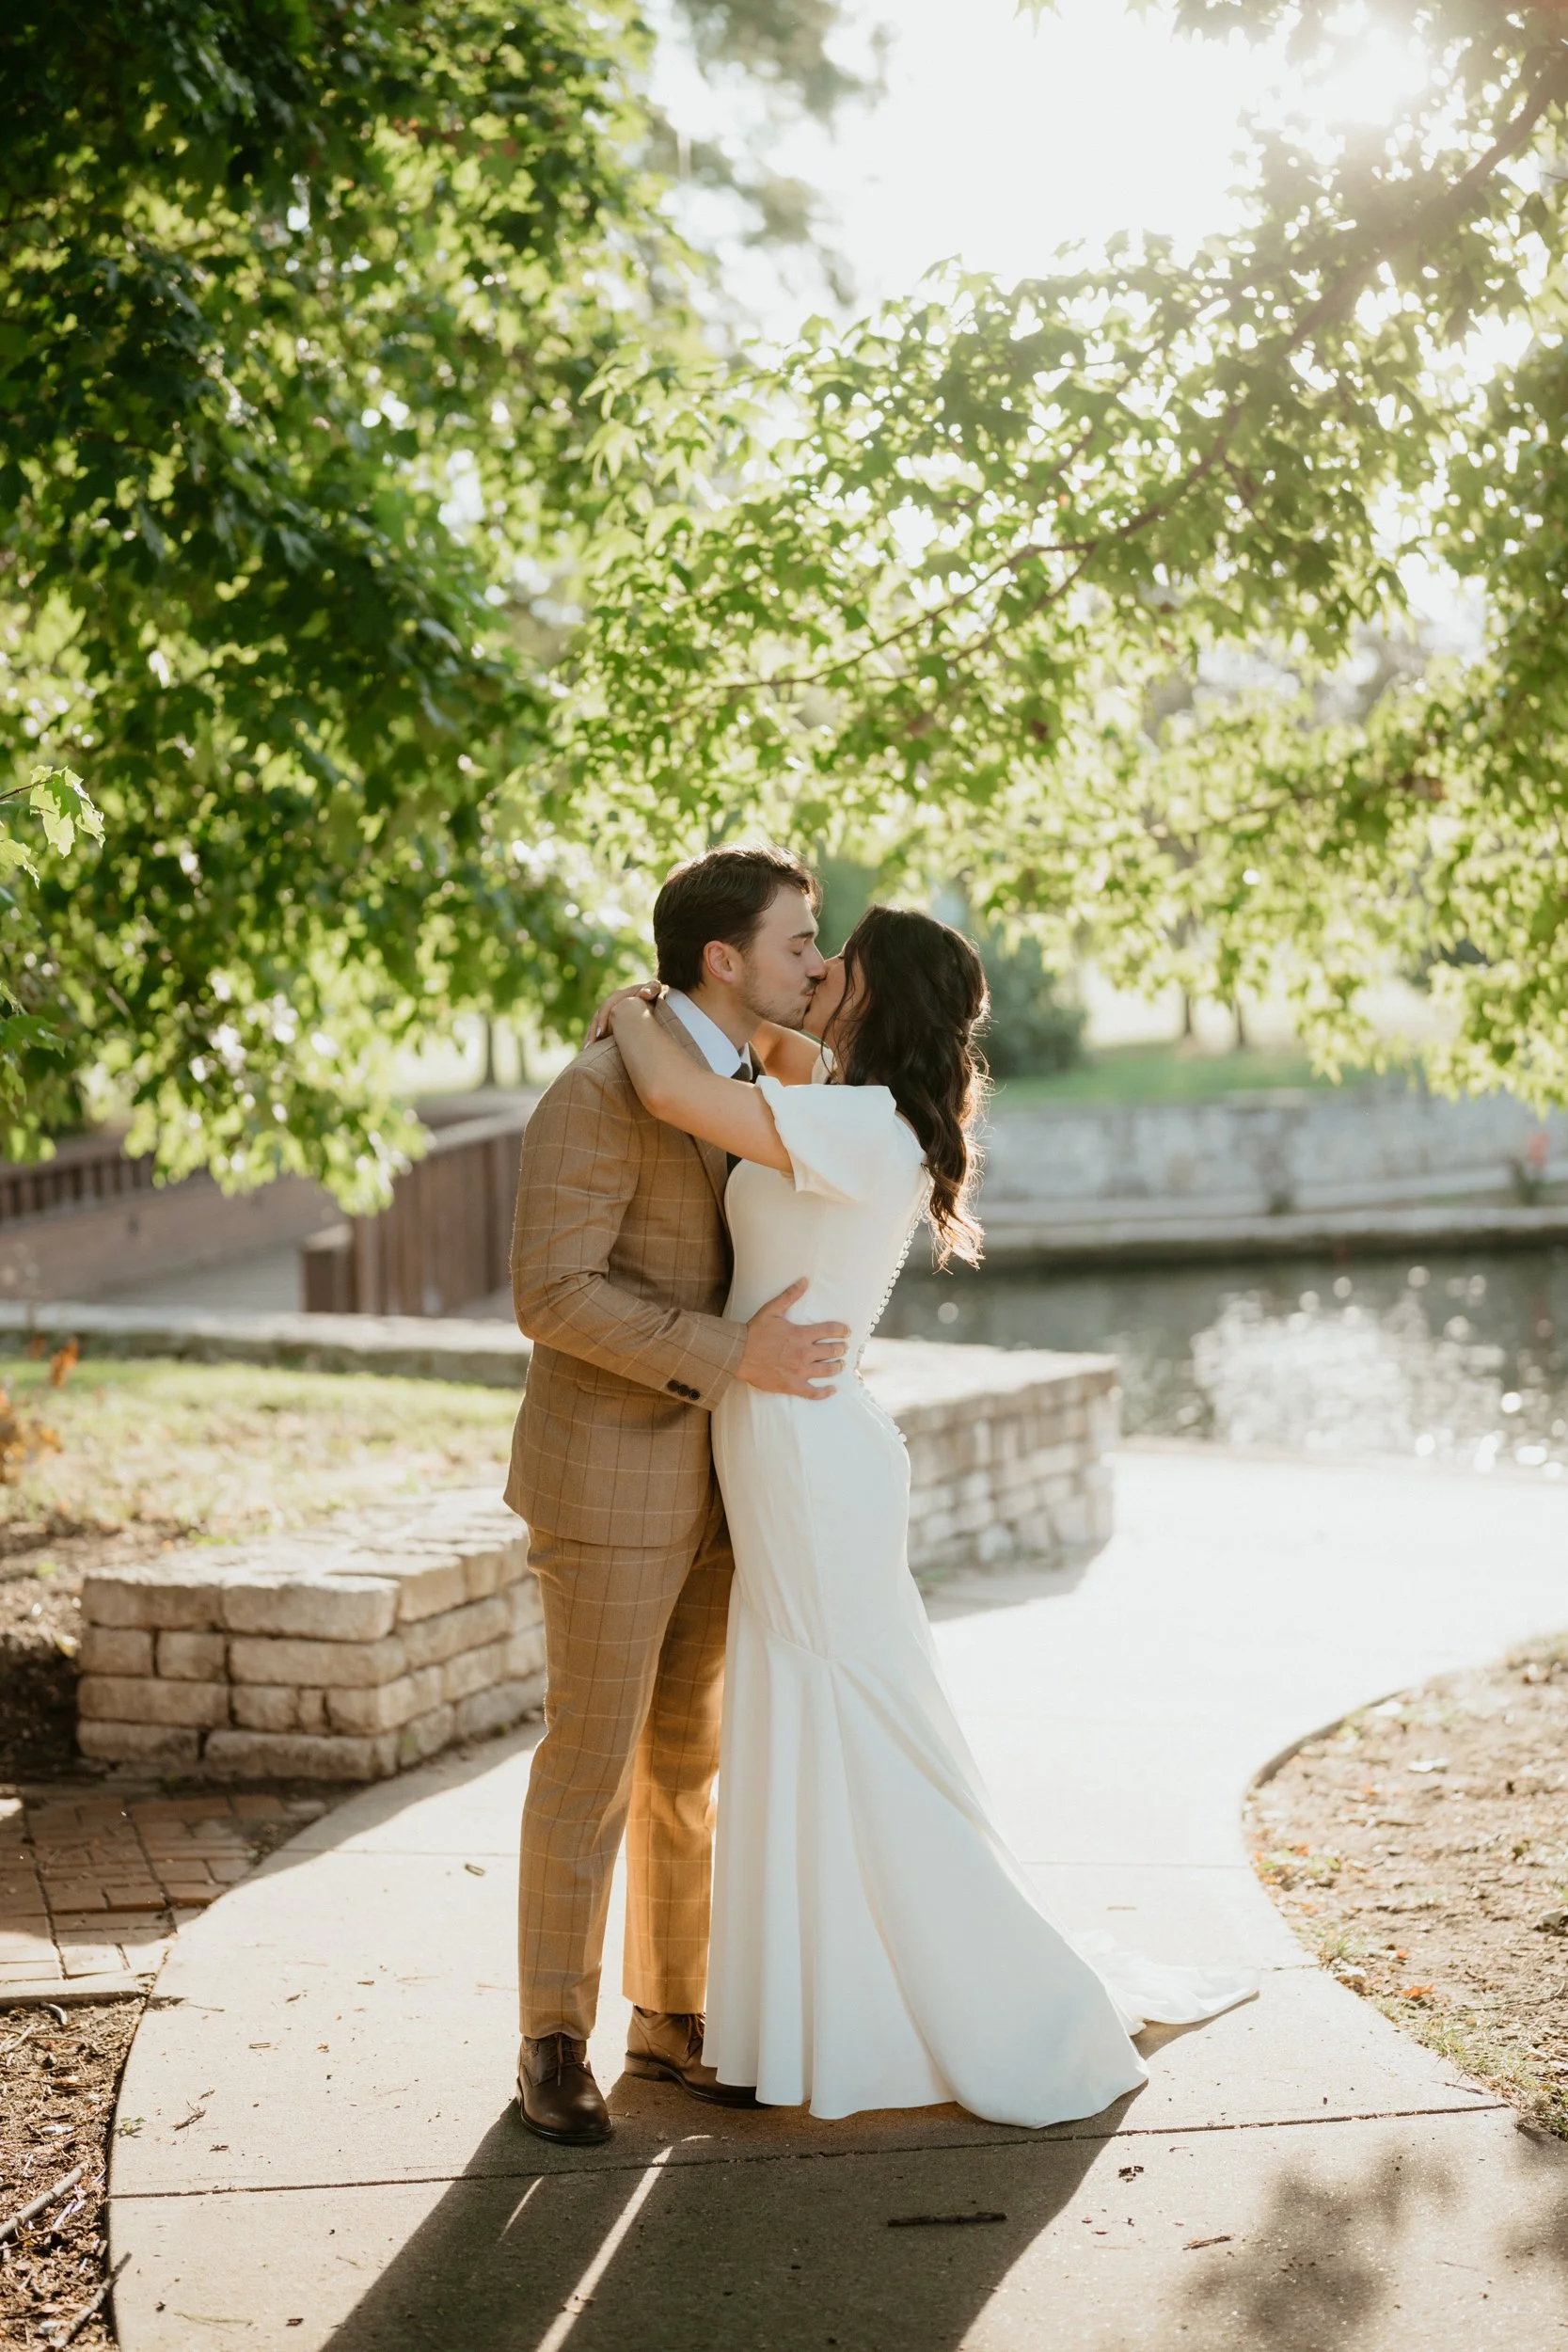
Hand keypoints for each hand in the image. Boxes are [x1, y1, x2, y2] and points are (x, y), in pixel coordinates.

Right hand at [589, 981, 662, 1043]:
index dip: (602, 1019)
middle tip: (590, 1045)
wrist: (651, 998)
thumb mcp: (654, 990)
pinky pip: (598, 1031)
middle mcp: (611, 1003)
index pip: (607, 1007)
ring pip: (595, 1025)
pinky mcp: (608, 1022)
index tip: (601, 1033)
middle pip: (597, 1018)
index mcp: (619, 995)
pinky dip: (595, 1041)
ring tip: (588, 1050)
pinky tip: (591, 1052)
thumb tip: (645, 993)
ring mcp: (608, 1013)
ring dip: (591, 1037)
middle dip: (593, 1031)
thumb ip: (652, 989)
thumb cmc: (653, 994)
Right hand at [737, 1279, 850, 1399]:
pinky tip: (832, 1389)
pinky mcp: (793, 1386)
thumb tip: (804, 1281)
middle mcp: (805, 1353)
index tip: (847, 1332)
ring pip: (827, 1370)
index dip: (842, 1330)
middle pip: (832, 1351)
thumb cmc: (755, 1332)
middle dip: (841, 1349)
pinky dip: (826, 1392)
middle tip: (843, 1348)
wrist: (739, 1354)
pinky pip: (814, 1393)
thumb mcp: (772, 1310)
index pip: (830, 1331)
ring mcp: (800, 1371)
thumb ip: (790, 1296)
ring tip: (840, 1364)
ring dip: (837, 1366)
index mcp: (802, 1334)